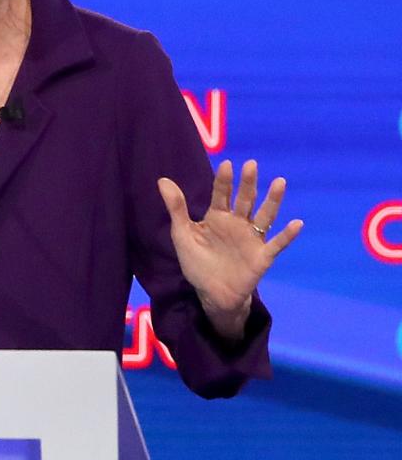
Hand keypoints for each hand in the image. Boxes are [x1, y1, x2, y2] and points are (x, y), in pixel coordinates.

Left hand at [157, 159, 302, 337]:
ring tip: (280, 182)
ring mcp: (252, 239)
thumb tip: (162, 180)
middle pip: (245, 200)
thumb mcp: (182, 235)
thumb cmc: (198, 263)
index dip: (224, 181)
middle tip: (251, 165)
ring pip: (264, 216)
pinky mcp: (262, 256)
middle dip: (248, 183)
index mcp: (218, 217)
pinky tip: (297, 223)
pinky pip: (276, 244)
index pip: (222, 194)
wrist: (211, 295)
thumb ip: (176, 208)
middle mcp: (238, 223)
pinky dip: (287, 235)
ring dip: (272, 200)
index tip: (227, 164)